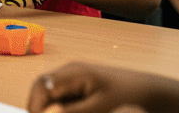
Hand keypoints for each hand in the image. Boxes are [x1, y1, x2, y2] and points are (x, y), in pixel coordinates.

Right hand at [26, 63, 178, 112]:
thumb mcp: (98, 108)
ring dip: (49, 105)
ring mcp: (73, 75)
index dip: (34, 103)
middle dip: (37, 104)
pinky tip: (78, 109)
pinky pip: (62, 95)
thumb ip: (73, 112)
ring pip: (50, 92)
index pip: (43, 85)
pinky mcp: (78, 82)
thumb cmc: (124, 95)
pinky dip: (62, 105)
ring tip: (70, 110)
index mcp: (74, 72)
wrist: (144, 89)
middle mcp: (69, 70)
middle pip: (42, 86)